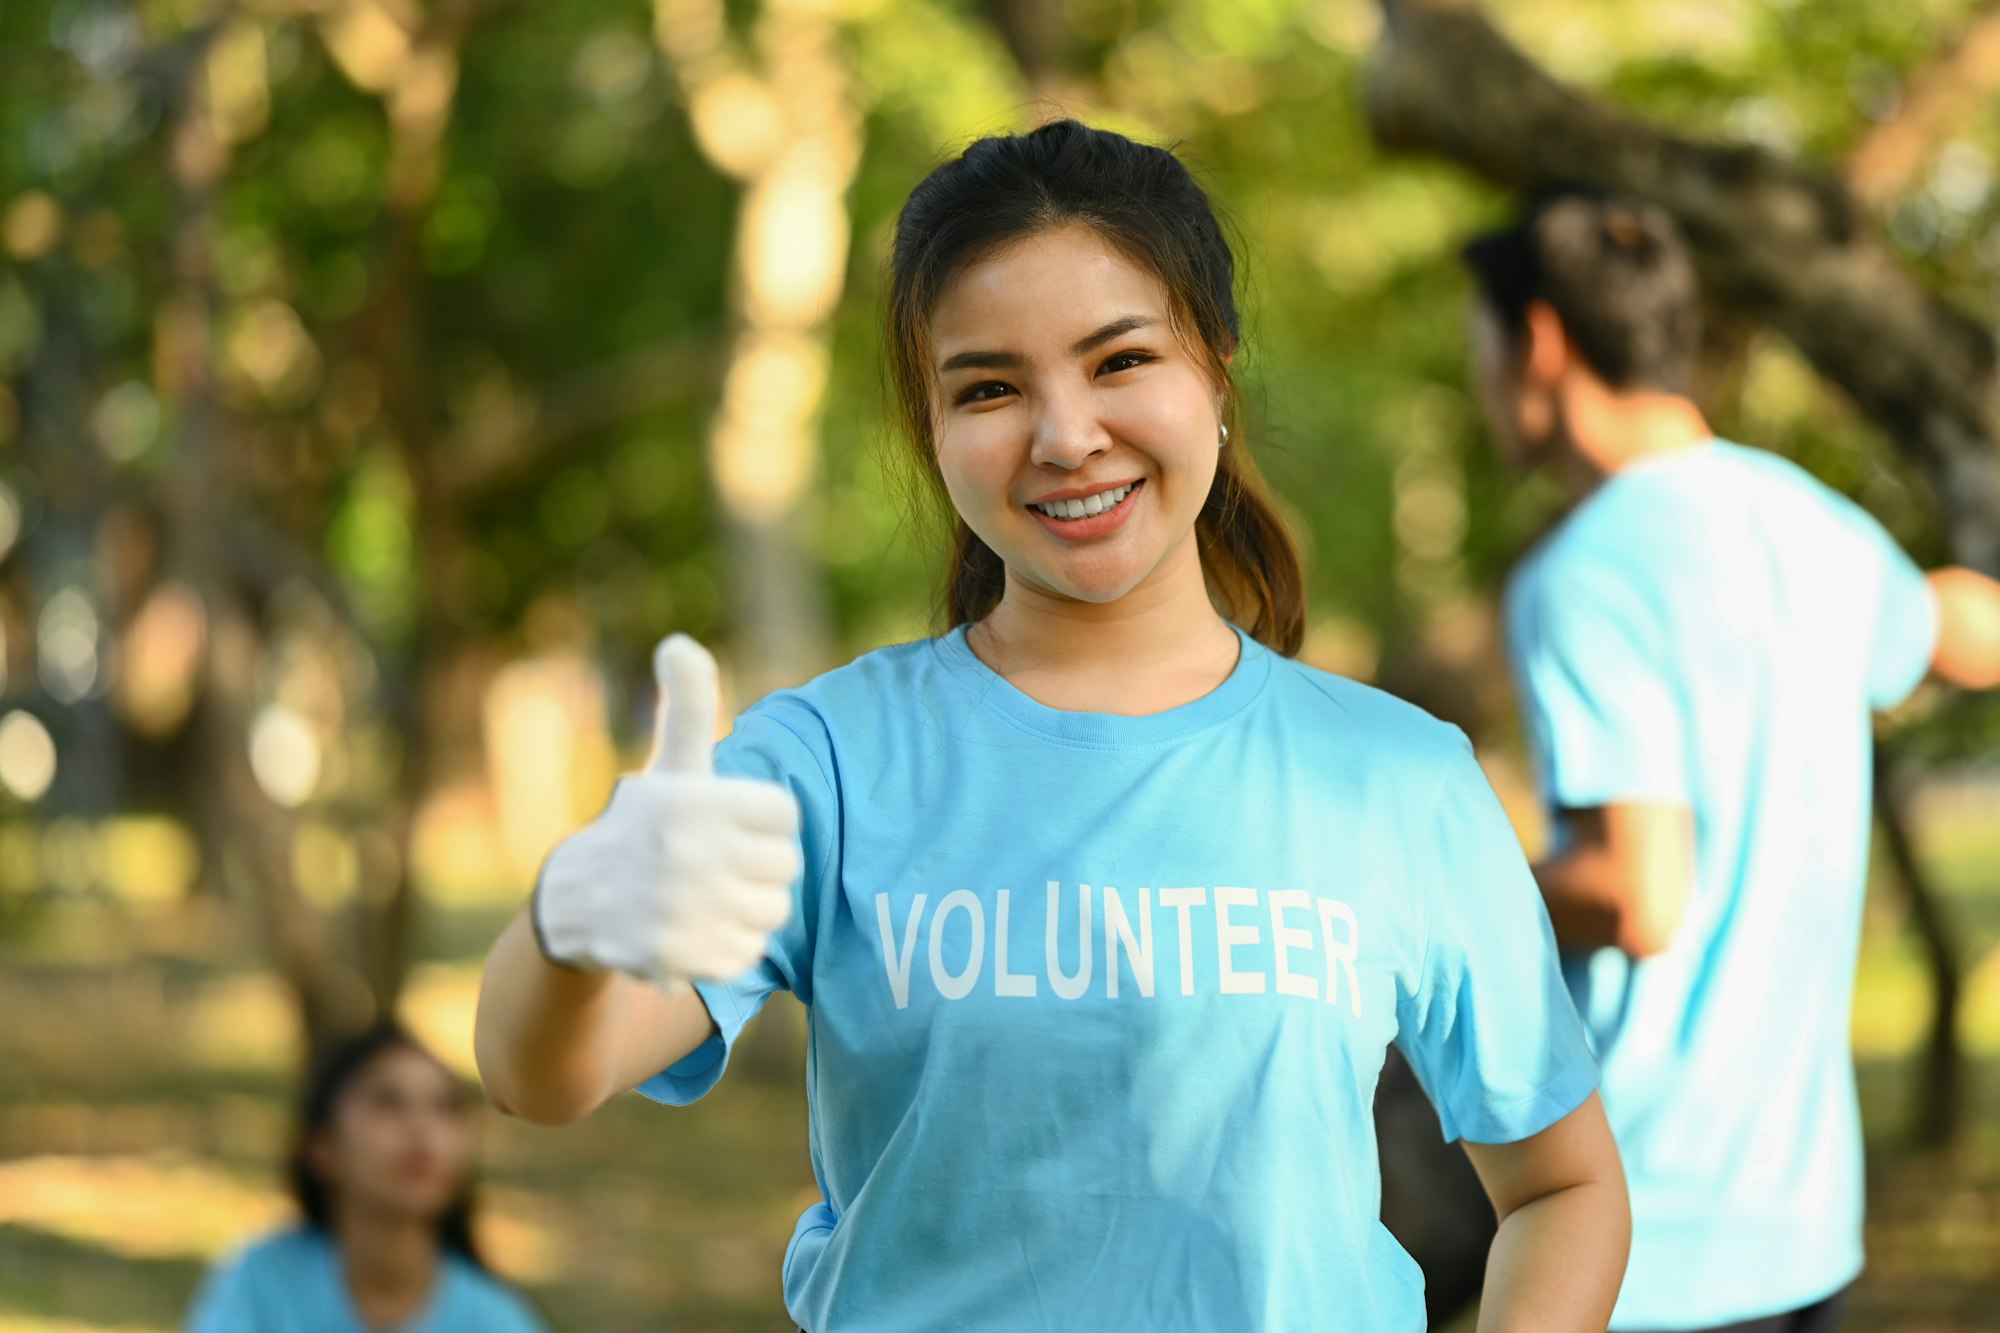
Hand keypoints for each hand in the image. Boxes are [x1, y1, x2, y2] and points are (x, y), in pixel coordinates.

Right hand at [529, 634, 801, 987]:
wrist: (578, 902)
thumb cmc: (644, 825)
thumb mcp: (669, 764)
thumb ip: (690, 704)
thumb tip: (679, 642)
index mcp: (694, 800)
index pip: (785, 816)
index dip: (761, 822)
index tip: (727, 824)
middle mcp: (686, 852)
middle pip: (786, 867)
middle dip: (757, 866)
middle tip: (717, 863)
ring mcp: (683, 908)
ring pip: (772, 912)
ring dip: (746, 907)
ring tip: (707, 895)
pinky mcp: (680, 956)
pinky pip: (748, 953)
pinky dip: (728, 946)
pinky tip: (696, 929)